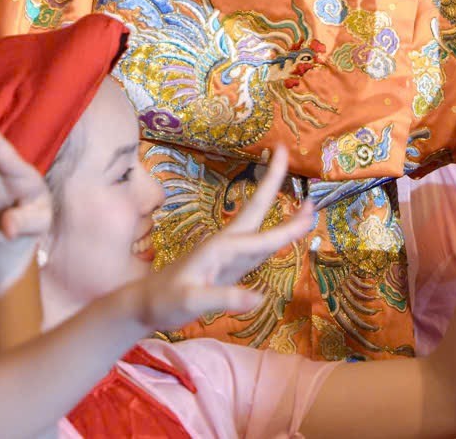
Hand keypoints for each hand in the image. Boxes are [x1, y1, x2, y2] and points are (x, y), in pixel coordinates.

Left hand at [128, 147, 313, 331]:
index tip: (307, 204)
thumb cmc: (165, 301)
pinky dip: (276, 237)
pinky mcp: (230, 266)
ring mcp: (229, 254)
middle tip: (284, 152)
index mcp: (221, 248)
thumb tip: (259, 297)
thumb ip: (223, 298)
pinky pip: (259, 247)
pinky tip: (288, 234)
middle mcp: (227, 245)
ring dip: (283, 214)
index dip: (286, 224)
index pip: (260, 236)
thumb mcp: (190, 300)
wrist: (147, 303)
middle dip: (271, 182)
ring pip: (260, 228)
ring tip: (308, 204)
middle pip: (256, 209)